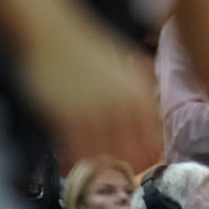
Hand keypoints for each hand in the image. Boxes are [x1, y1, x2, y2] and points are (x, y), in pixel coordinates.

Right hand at [20, 10, 159, 168]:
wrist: (53, 34)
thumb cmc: (90, 48)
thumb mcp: (128, 63)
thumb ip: (144, 87)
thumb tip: (155, 111)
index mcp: (139, 95)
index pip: (153, 139)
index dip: (150, 156)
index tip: (144, 165)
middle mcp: (121, 107)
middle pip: (131, 153)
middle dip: (126, 166)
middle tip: (119, 174)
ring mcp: (94, 114)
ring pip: (103, 155)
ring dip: (101, 166)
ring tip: (97, 172)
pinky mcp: (66, 118)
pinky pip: (75, 150)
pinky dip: (76, 161)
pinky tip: (73, 164)